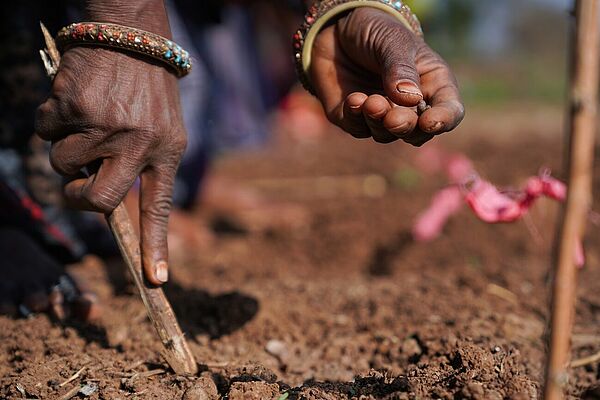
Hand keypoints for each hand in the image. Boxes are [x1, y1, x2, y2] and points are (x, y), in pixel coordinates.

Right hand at [35, 47, 185, 285]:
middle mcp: (137, 144)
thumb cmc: (150, 90)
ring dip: (66, 148)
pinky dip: (51, 119)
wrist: (135, 37)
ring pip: (61, 164)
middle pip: (96, 201)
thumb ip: (146, 165)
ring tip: (89, 120)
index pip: (159, 208)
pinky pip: (44, 130)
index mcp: (167, 152)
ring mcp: (103, 126)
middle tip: (78, 184)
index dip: (156, 247)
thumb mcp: (166, 129)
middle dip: (77, 199)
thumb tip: (107, 204)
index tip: (155, 282)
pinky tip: (75, 99)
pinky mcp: (72, 106)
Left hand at [310, 7, 463, 144]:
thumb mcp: (393, 41)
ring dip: (378, 122)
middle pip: (417, 133)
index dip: (443, 121)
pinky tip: (354, 99)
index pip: (449, 111)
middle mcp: (411, 106)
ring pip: (387, 135)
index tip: (429, 122)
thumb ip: (401, 69)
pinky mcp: (356, 119)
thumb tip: (411, 99)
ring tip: (369, 101)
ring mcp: (383, 115)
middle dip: (405, 128)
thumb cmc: (376, 31)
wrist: (338, 29)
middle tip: (392, 119)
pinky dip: (356, 118)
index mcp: (434, 84)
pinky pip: (358, 129)